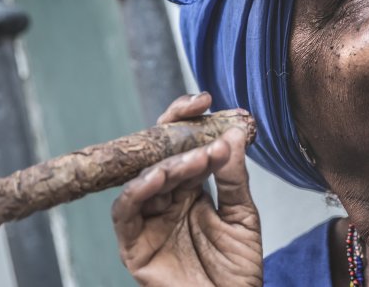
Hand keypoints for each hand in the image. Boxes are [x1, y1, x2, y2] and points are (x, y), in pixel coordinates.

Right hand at [112, 93, 262, 285]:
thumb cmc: (237, 269)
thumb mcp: (243, 216)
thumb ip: (234, 177)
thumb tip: (234, 134)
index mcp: (192, 189)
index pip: (184, 146)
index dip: (190, 121)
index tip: (206, 99)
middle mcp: (167, 200)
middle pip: (160, 155)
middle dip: (177, 133)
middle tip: (200, 119)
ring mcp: (149, 220)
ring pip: (144, 178)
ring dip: (167, 163)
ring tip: (195, 157)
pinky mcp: (134, 244)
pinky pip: (125, 211)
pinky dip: (137, 190)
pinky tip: (158, 177)